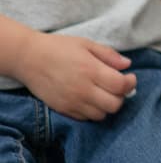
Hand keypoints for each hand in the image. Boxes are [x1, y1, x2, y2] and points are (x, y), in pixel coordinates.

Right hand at [20, 34, 136, 120]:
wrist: (27, 58)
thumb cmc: (58, 48)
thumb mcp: (86, 44)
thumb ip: (108, 55)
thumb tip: (127, 64)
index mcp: (91, 71)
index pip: (121, 86)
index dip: (130, 83)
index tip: (129, 77)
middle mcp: (83, 90)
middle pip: (114, 105)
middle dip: (121, 96)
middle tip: (117, 87)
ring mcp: (72, 102)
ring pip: (101, 115)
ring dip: (107, 106)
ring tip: (103, 93)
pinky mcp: (62, 109)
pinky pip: (85, 118)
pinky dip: (92, 111)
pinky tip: (90, 99)